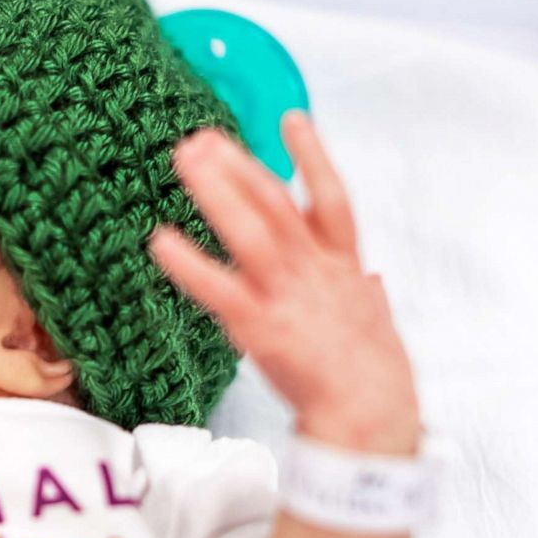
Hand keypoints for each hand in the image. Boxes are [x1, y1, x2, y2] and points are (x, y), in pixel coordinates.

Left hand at [147, 111, 420, 455]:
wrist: (374, 419)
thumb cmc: (375, 376)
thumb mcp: (377, 324)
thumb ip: (368, 295)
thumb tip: (370, 280)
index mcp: (345, 268)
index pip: (332, 198)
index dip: (313, 155)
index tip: (291, 118)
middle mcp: (316, 272)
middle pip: (277, 204)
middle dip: (240, 166)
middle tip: (202, 136)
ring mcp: (289, 296)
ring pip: (250, 231)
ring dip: (216, 191)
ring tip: (185, 159)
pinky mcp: (263, 328)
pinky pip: (218, 289)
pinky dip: (189, 263)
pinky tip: (159, 239)